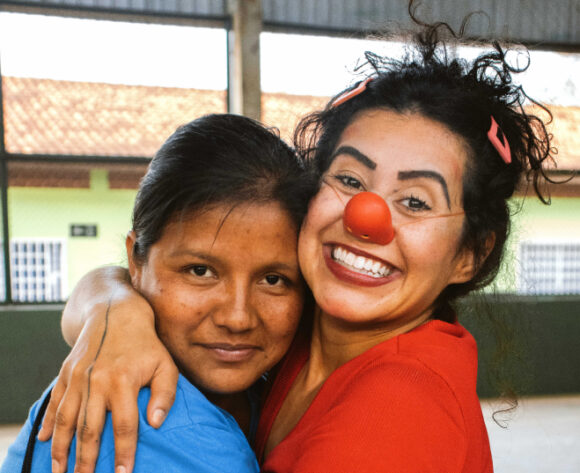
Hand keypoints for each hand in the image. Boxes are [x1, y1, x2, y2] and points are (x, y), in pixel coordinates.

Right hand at [38, 294, 178, 472]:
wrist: (116, 313)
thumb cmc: (146, 344)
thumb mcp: (166, 365)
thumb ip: (165, 394)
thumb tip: (156, 423)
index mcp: (123, 381)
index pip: (124, 426)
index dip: (124, 453)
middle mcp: (97, 382)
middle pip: (90, 429)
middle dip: (86, 461)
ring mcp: (78, 378)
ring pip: (67, 420)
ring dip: (62, 449)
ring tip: (60, 472)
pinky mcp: (66, 373)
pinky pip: (55, 402)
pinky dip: (49, 423)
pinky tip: (46, 441)